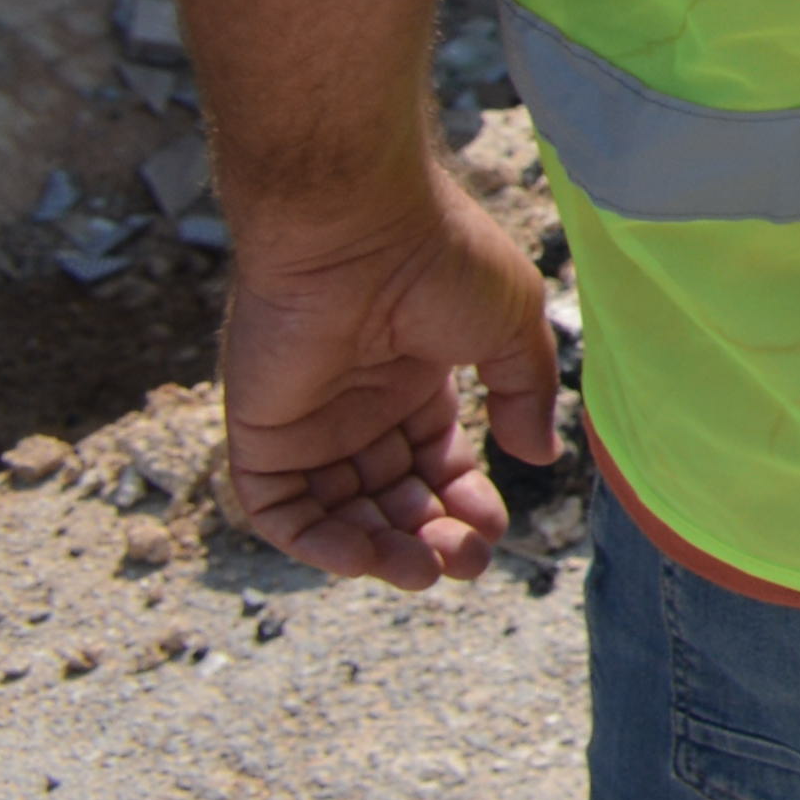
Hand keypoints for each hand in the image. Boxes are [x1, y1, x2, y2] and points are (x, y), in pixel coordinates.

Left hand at [218, 165, 564, 589]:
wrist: (359, 229)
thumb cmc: (442, 260)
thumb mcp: (510, 325)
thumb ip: (525, 394)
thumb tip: (537, 459)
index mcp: (415, 381)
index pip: (436, 463)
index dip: (466, 502)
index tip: (495, 530)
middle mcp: (360, 407)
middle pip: (392, 497)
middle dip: (430, 537)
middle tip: (464, 564)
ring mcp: (309, 424)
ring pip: (340, 514)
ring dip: (379, 552)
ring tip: (422, 570)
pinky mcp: (262, 434)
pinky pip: (279, 510)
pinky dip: (316, 544)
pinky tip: (363, 556)